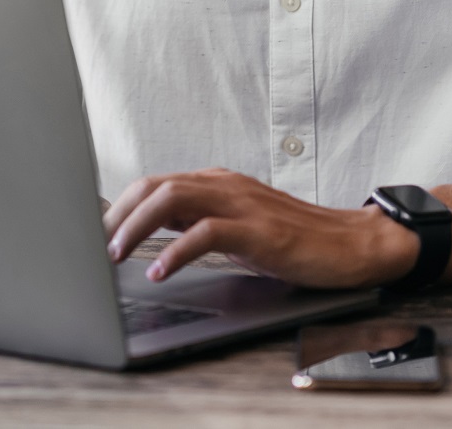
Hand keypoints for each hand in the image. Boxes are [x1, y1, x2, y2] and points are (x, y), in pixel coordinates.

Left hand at [101, 168, 419, 288]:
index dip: (121, 205)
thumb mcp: (239, 226)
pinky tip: (161, 270)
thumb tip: (153, 235)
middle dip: (118, 214)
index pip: (156, 183)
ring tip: (117, 254)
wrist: (353, 244)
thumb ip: (200, 222)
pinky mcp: (260, 230)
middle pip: (155, 185)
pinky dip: (177, 250)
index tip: (97, 230)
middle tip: (98, 244)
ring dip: (137, 226)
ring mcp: (242, 204)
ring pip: (174, 199)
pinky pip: (207, 232)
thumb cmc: (296, 239)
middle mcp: (226, 185)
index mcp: (218, 182)